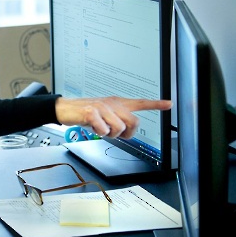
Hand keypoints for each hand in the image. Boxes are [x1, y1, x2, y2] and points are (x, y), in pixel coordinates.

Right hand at [55, 97, 171, 138]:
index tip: (169, 104)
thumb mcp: (104, 114)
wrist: (65, 108)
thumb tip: (128, 131)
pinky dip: (98, 132)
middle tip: (115, 133)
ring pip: (119, 128)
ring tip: (100, 128)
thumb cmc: (85, 113)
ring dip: (109, 134)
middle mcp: (112, 103)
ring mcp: (102, 107)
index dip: (156, 104)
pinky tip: (92, 126)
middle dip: (126, 133)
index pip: (140, 102)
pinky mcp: (91, 112)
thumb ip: (118, 120)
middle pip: (133, 122)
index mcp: (117, 103)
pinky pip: (103, 130)